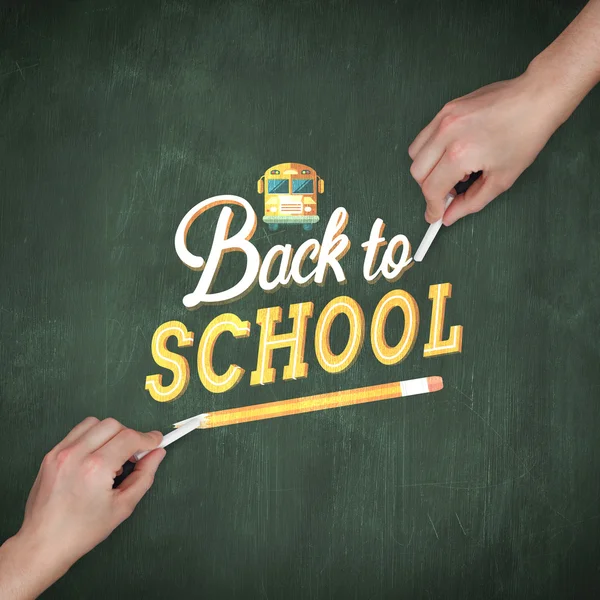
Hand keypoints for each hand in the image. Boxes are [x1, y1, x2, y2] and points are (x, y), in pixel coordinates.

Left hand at [0, 417, 164, 598]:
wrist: (43, 544)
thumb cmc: (84, 530)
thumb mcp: (123, 506)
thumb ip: (144, 476)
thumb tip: (158, 453)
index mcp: (96, 468)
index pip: (129, 437)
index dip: (147, 438)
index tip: (157, 442)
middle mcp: (76, 454)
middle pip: (113, 425)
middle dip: (129, 436)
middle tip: (133, 455)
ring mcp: (60, 452)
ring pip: (94, 423)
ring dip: (109, 434)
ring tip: (111, 457)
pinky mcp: (50, 455)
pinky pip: (77, 433)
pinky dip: (92, 438)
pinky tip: (94, 458)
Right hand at [408, 68, 565, 225]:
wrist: (536, 98)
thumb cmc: (525, 134)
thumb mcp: (501, 179)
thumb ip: (471, 202)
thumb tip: (451, 215)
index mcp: (460, 154)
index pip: (431, 189)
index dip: (433, 207)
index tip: (436, 214)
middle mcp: (446, 134)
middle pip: (417, 172)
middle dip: (429, 188)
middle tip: (449, 192)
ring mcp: (444, 118)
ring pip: (415, 153)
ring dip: (426, 169)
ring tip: (450, 171)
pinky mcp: (446, 109)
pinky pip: (424, 136)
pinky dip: (430, 150)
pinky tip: (450, 154)